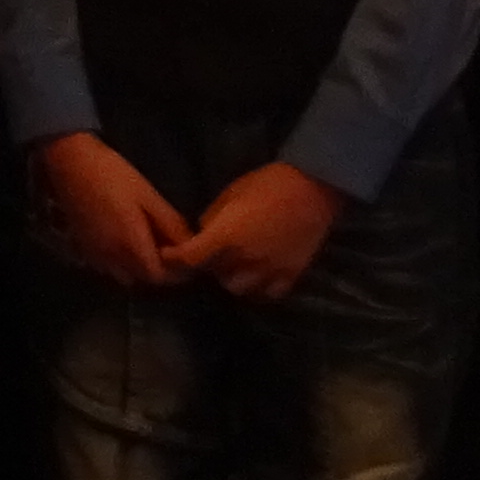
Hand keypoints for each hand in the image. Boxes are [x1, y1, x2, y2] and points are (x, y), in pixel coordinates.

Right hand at [34, 129, 192, 286]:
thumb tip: (191, 244)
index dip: (177, 273)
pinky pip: (106, 267)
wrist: (69, 160)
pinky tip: (122, 243)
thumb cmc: (112, 173)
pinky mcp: (82, 246)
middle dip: (160, 271)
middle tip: (170, 251)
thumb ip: (170, 223)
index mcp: (130, 243)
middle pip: (142, 279)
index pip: (159, 277)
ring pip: (123, 276)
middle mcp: (111, 255)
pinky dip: (119, 264)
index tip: (187, 259)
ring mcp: (94, 252)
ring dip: (138, 269)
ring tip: (146, 248)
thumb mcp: (148, 194)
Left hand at [175, 159, 344, 302]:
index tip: (167, 255)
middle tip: (208, 255)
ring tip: (232, 265)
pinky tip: (256, 276)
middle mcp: (246, 258)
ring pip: (240, 290)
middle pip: (215, 276)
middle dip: (207, 267)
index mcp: (227, 236)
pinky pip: (269, 294)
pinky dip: (258, 289)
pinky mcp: (292, 274)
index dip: (174, 259)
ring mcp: (271, 269)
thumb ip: (212, 220)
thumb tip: (202, 235)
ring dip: (231, 279)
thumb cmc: (266, 184)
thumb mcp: (229, 195)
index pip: (191, 258)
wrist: (312, 188)